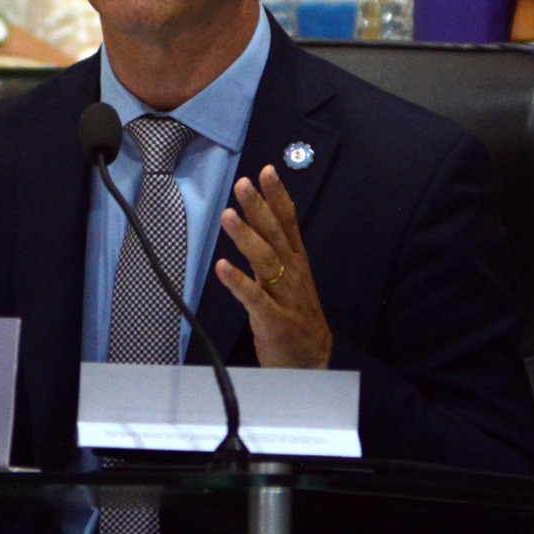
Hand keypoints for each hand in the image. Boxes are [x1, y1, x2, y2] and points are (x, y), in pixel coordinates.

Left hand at [214, 165, 332, 368]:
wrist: (311, 364)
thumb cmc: (295, 319)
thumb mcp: (288, 281)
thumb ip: (275, 253)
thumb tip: (257, 222)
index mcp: (296, 263)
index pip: (288, 223)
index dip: (277, 197)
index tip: (266, 170)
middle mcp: (292, 275)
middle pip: (275, 236)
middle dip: (259, 208)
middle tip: (243, 183)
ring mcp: (284, 297)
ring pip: (265, 261)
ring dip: (246, 237)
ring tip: (227, 215)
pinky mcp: (273, 320)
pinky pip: (254, 298)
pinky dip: (238, 282)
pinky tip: (222, 266)